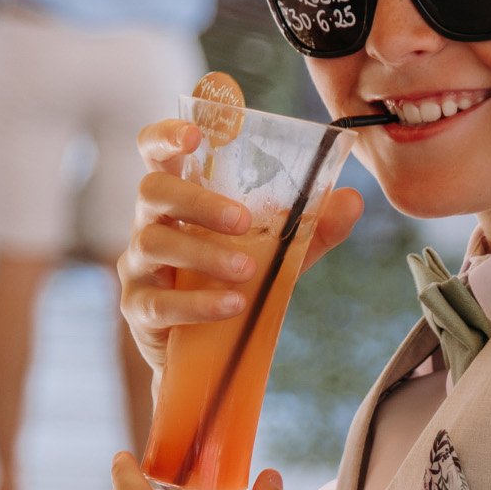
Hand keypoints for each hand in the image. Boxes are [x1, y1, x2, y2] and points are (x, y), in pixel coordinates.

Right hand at [119, 117, 363, 374]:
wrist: (208, 354)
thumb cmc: (234, 283)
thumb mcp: (278, 254)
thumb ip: (312, 228)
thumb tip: (352, 199)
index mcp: (180, 198)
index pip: (157, 153)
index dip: (166, 136)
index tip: (194, 135)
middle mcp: (150, 223)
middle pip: (153, 191)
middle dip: (198, 202)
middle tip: (242, 221)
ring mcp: (138, 266)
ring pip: (155, 243)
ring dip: (205, 254)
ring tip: (247, 270)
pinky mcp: (138, 309)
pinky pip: (160, 302)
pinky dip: (199, 303)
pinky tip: (232, 305)